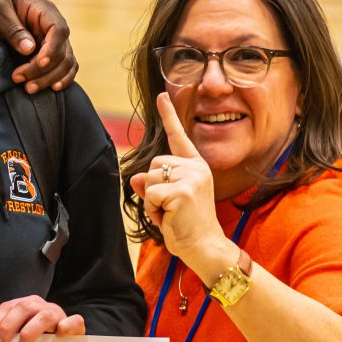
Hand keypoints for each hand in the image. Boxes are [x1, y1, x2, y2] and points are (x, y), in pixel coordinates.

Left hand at [0, 0, 77, 92]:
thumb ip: (12, 29)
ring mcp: (55, 40)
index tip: (38, 63)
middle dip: (44, 70)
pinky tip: (53, 88)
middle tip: (21, 80)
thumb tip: (29, 49)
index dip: (52, 49)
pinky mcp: (52, 52)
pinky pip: (66, 67)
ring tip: (29, 88)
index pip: (59, 30)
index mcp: (44, 10)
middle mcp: (54, 25)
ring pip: (66, 62)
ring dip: (50, 78)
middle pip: (63, 51)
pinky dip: (63, 78)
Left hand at [0, 296, 84, 341]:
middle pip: (22, 308)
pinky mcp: (74, 323)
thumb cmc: (38, 340)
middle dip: (7, 327)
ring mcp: (58, 313)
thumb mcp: (19, 336)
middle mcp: (39, 306)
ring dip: (30, 331)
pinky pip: (74, 321)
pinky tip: (59, 334)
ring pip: (44, 316)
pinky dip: (67, 326)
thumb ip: (8, 337)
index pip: (6, 308)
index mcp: (24, 305)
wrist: (67, 339)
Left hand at [129, 93, 233, 277]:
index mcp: (195, 166)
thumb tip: (135, 177)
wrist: (205, 246)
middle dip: (153, 188)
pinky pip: (150, 194)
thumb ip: (152, 186)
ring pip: (149, 179)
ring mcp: (191, 177)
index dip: (169, 115)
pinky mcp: (182, 191)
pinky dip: (153, 210)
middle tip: (170, 207)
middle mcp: (195, 167)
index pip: (178, 136)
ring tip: (170, 213)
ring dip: (152, 200)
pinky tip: (169, 217)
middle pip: (152, 165)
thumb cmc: (186, 225)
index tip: (161, 95)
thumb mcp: (165, 202)